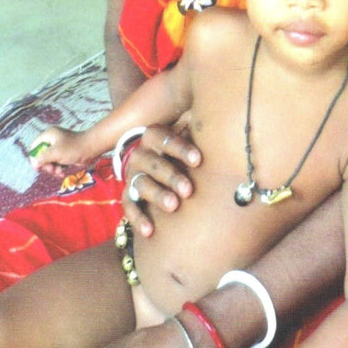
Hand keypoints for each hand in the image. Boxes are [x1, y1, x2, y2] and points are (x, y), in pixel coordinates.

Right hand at [28, 127, 87, 174]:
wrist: (91, 148)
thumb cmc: (73, 148)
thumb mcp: (55, 153)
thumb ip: (43, 158)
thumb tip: (34, 163)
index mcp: (48, 135)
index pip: (35, 146)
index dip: (35, 157)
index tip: (39, 167)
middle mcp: (52, 140)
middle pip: (42, 155)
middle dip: (46, 165)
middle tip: (52, 170)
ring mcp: (59, 147)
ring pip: (49, 161)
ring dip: (52, 168)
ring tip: (59, 172)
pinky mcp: (65, 154)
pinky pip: (57, 163)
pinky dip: (58, 168)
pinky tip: (62, 173)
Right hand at [122, 122, 200, 237]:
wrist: (161, 161)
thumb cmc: (183, 147)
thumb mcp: (189, 132)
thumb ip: (198, 125)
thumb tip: (218, 116)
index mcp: (155, 136)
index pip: (164, 138)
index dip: (180, 148)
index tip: (198, 160)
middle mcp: (141, 154)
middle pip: (153, 163)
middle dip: (171, 176)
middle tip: (188, 190)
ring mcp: (133, 175)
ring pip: (141, 184)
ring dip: (157, 195)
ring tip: (174, 206)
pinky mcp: (129, 195)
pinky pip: (129, 206)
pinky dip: (138, 219)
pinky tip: (150, 231)